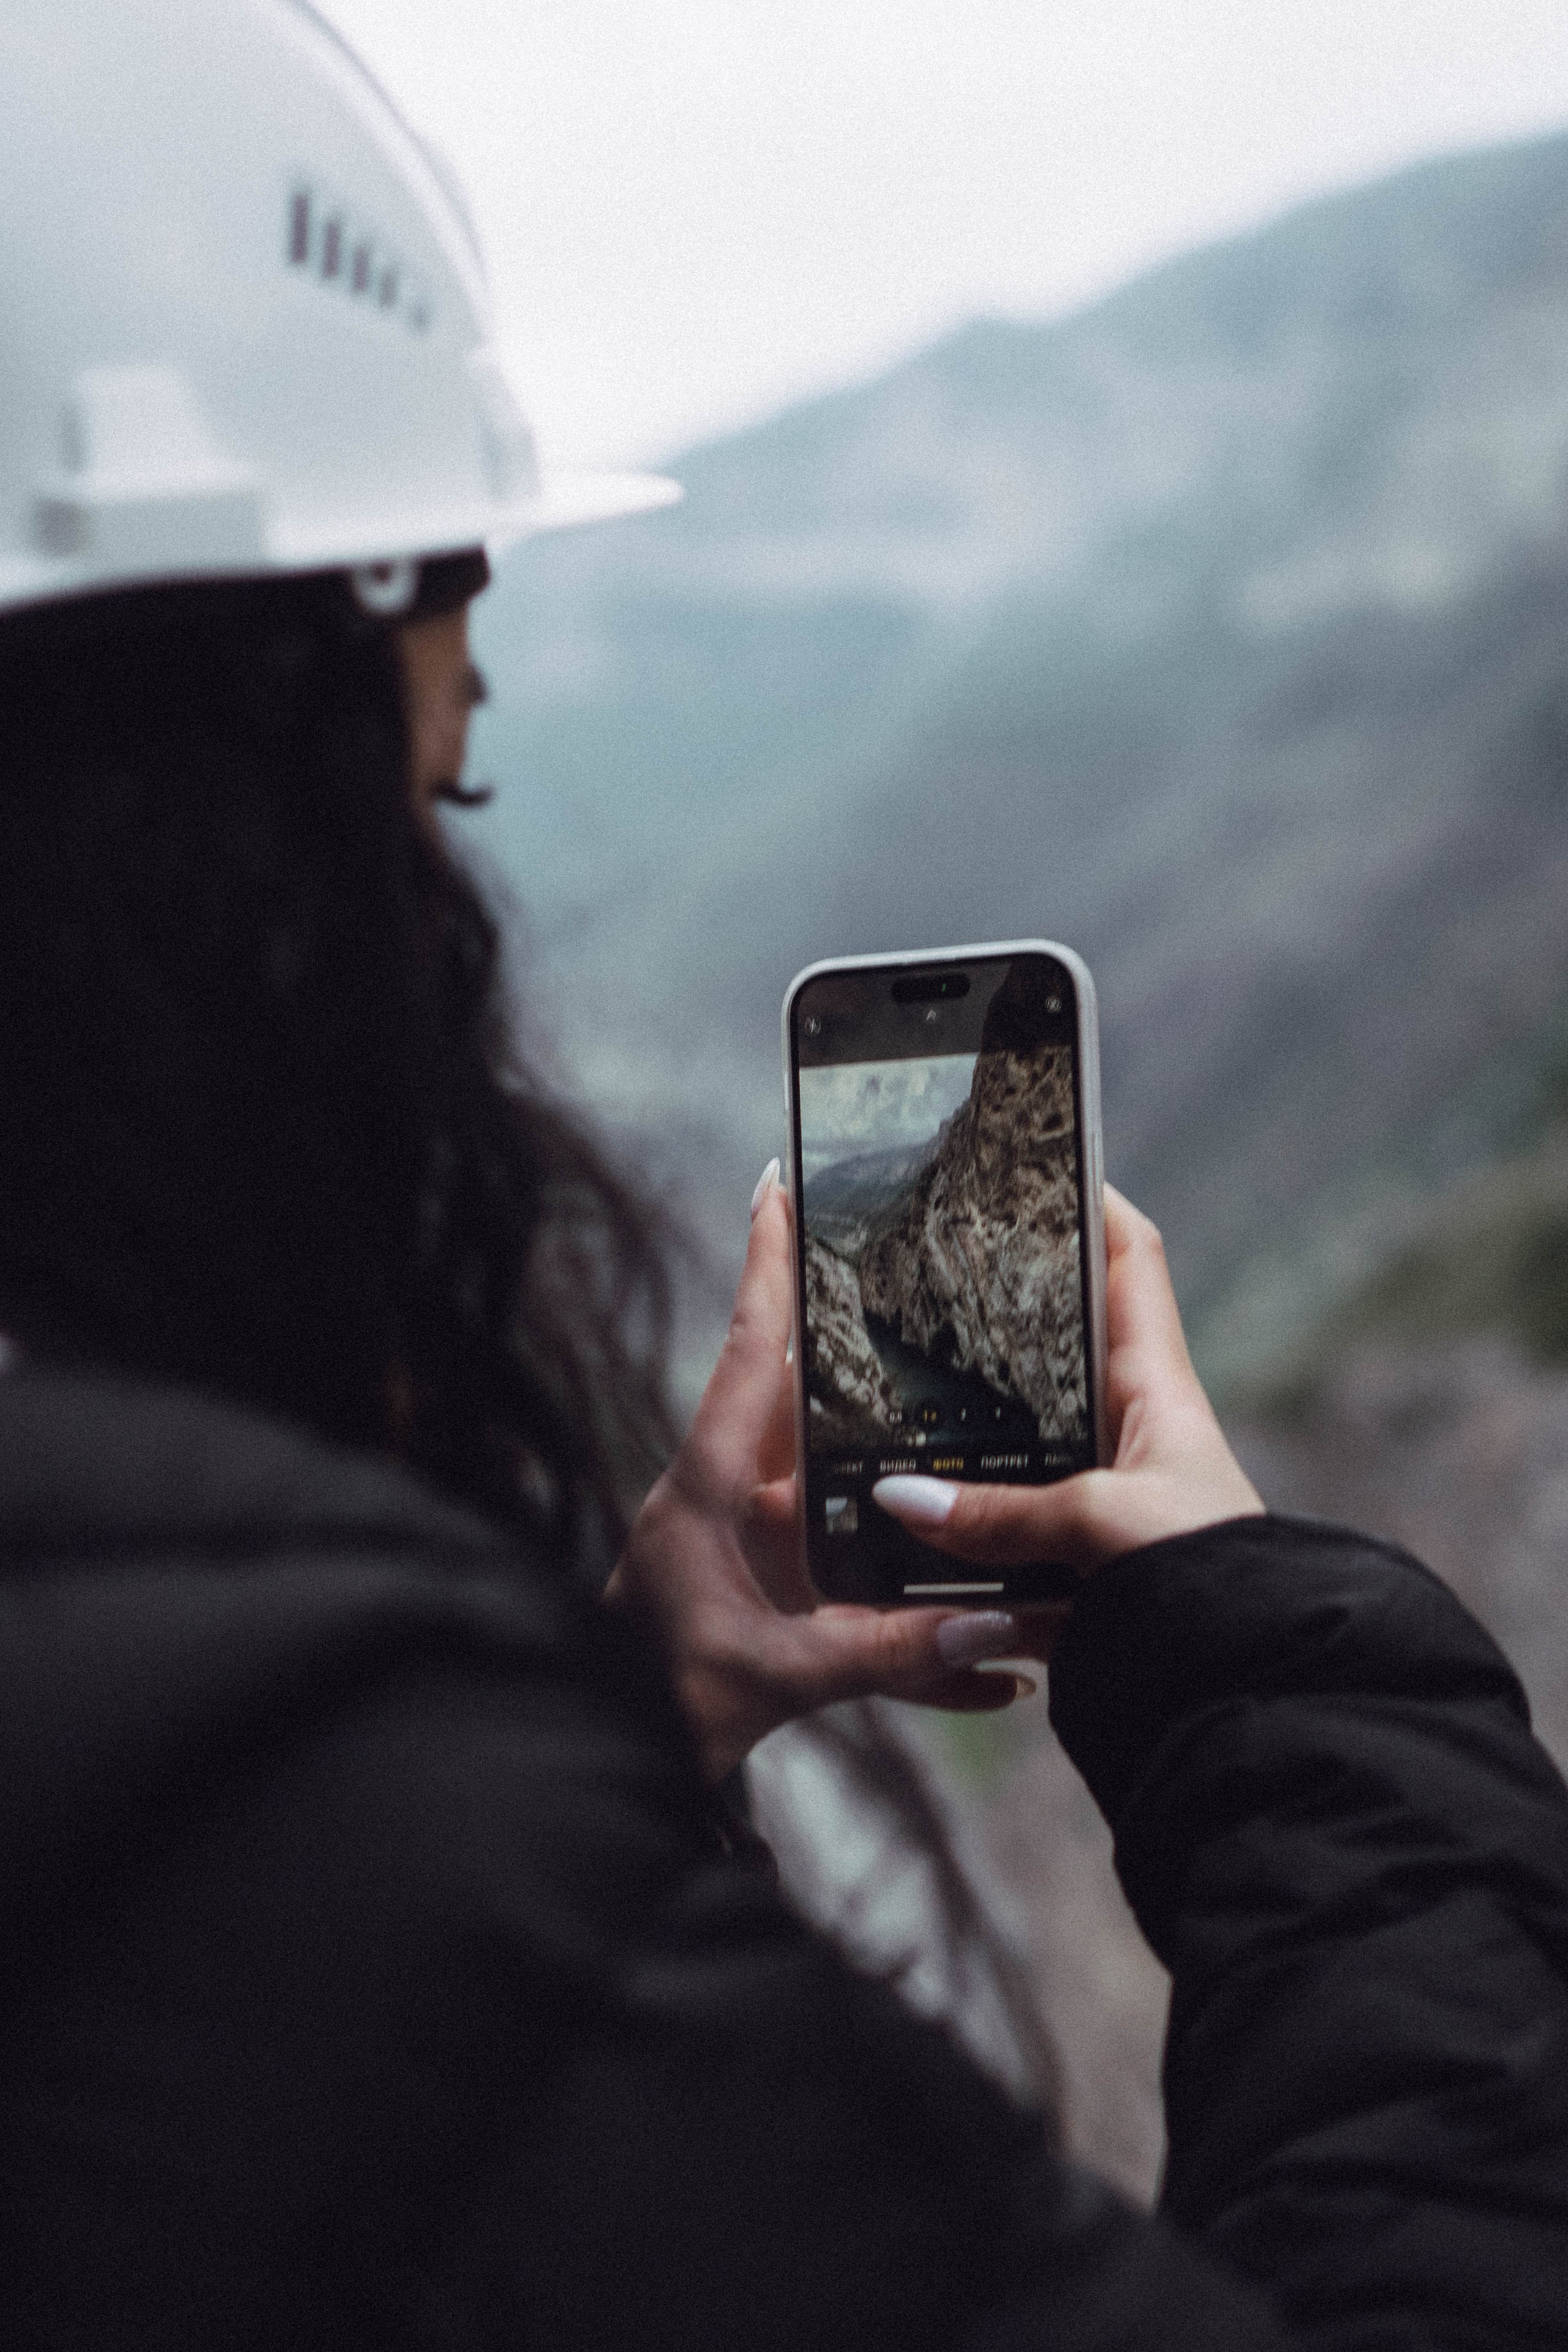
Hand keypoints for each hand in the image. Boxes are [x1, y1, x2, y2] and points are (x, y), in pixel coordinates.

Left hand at [607, 1164, 1044, 1780]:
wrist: (600, 1771)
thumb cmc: (657, 1710)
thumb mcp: (777, 1678)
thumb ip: (886, 1653)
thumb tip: (997, 1631)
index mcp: (713, 1487)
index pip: (753, 1351)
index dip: (769, 1263)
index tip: (779, 1179)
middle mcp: (729, 1500)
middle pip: (804, 1395)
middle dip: (857, 1337)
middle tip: (909, 1271)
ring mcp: (744, 1546)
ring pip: (834, 1481)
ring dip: (895, 1465)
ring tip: (970, 1422)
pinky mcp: (760, 1596)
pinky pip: (844, 1574)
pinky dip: (904, 1599)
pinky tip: (982, 1658)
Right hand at [872, 1185, 1263, 1587]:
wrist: (1241, 1693)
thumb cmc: (1208, 1587)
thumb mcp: (1104, 1526)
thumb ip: (998, 1513)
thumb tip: (899, 1498)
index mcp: (1157, 1390)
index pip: (1132, 1263)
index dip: (1093, 1203)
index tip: (1039, 1159)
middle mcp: (1127, 1433)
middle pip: (1053, 1344)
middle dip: (993, 1314)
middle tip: (919, 1272)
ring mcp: (1097, 1498)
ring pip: (1014, 1438)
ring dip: (961, 1429)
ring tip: (882, 1387)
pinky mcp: (1072, 1566)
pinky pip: (997, 1530)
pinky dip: (954, 1528)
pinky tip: (894, 1521)